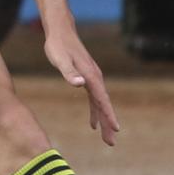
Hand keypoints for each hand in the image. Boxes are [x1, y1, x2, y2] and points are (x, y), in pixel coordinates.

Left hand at [44, 24, 118, 146]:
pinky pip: (94, 99)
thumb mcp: (59, 59)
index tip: (115, 129)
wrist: (61, 31)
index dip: (108, 115)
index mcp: (91, 76)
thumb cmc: (58, 45)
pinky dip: (95, 111)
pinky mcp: (88, 78)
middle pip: (104, 105)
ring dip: (104, 121)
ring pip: (101, 103)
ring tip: (106, 138)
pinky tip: (93, 123)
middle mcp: (95, 78)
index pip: (102, 99)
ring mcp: (92, 78)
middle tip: (111, 143)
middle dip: (108, 124)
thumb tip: (80, 84)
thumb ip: (69, 72)